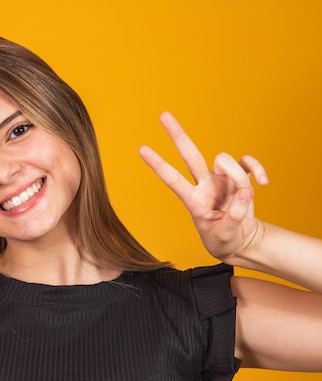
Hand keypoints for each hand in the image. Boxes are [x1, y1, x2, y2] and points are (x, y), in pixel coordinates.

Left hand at [139, 112, 267, 261]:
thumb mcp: (224, 237)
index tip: (141, 149)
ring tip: (247, 196)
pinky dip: (256, 169)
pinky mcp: (238, 178)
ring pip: (224, 160)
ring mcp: (221, 179)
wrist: (240, 241)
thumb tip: (245, 192)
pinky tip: (263, 182)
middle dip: (177, 134)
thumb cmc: (224, 240)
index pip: (171, 179)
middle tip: (163, 114)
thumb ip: (234, 217)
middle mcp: (204, 185)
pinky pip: (246, 162)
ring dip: (239, 176)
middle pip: (189, 154)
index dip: (157, 164)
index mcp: (193, 200)